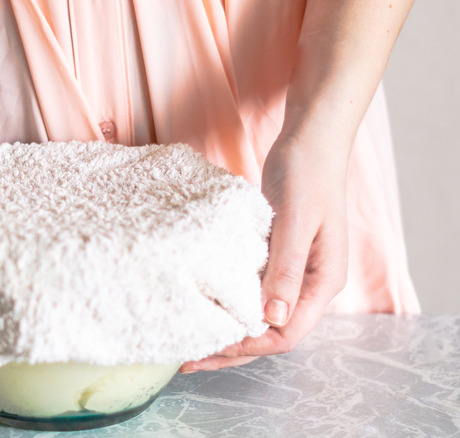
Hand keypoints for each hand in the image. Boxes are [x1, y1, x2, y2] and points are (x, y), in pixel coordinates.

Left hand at [180, 132, 348, 371]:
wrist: (310, 139)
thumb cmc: (307, 174)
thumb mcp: (295, 221)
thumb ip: (285, 270)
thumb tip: (272, 319)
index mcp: (323, 281)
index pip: (287, 333)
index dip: (250, 347)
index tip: (212, 348)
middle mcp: (310, 284)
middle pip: (271, 332)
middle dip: (233, 349)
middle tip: (189, 359)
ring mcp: (293, 272)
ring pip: (260, 315)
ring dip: (230, 329)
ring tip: (192, 340)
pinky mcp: (276, 257)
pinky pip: (253, 291)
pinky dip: (231, 303)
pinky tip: (205, 305)